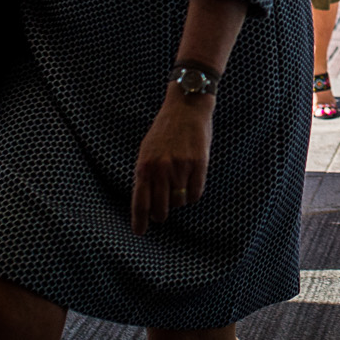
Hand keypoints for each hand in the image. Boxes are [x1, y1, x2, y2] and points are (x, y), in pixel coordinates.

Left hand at [131, 92, 213, 233]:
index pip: (140, 202)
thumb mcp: (147, 150)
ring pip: (180, 201)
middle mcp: (161, 169)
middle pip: (161, 209)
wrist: (186, 107)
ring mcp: (181, 167)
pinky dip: (193, 194)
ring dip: (179, 200)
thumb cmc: (165, 130)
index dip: (140, 221)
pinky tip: (191, 185)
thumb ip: (145, 174)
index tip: (140, 232)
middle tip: (162, 213)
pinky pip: (196, 193)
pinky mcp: (199, 164)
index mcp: (144, 166)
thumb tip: (145, 202)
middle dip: (161, 215)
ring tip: (178, 186)